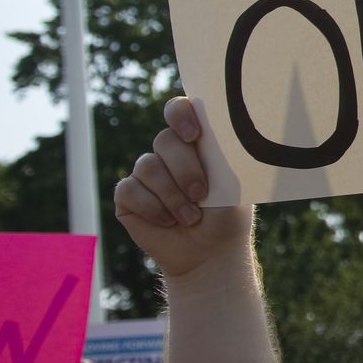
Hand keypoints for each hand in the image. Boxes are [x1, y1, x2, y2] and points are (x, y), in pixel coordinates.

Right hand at [113, 96, 253, 279]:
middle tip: (201, 194)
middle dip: (185, 170)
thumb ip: (221, 154)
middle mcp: (168, 153)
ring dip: (172, 196)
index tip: (194, 136)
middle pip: (164, 141)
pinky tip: (169, 222)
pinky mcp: (128, 196)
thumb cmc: (228, 214)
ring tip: (190, 217)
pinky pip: (130, 189)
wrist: (211, 252)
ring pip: (148, 167)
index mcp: (196, 142)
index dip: (181, 115)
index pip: (180, 110)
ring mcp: (146, 172)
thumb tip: (214, 132)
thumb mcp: (234, 183)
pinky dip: (153, 208)